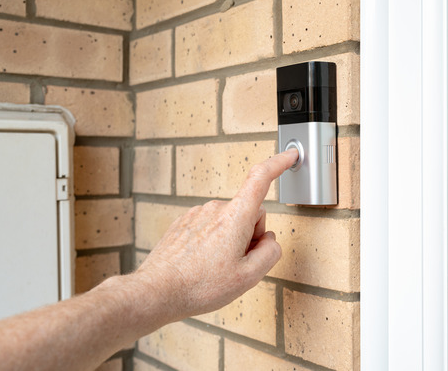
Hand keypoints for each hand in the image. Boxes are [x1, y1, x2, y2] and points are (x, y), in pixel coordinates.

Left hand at [131, 149, 298, 320]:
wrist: (156, 292)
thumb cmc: (198, 286)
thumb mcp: (248, 277)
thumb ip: (270, 253)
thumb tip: (269, 240)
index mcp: (235, 217)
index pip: (261, 178)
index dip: (279, 164)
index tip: (290, 155)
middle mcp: (215, 208)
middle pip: (249, 212)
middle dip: (251, 234)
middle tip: (237, 263)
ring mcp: (197, 214)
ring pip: (229, 221)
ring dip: (231, 240)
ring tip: (215, 267)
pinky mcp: (184, 222)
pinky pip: (210, 227)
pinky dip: (213, 242)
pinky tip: (203, 263)